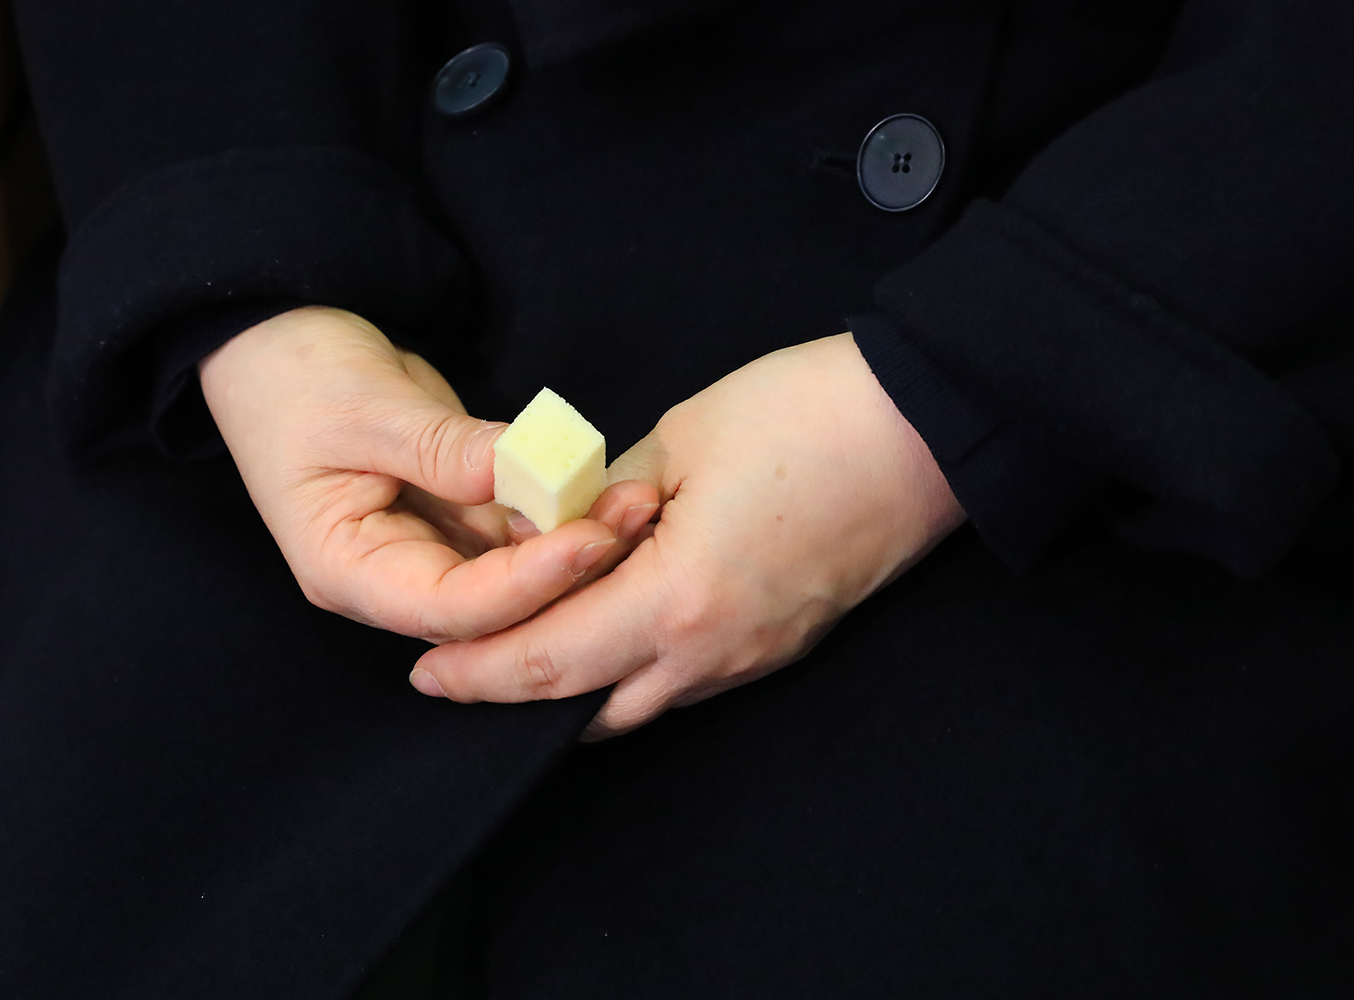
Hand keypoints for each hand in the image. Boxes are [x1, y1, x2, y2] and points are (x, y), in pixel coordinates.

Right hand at [199, 306, 658, 641]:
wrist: (281, 341)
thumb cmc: (294, 377)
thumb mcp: (363, 407)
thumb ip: (442, 448)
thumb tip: (522, 470)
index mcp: (347, 570)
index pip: (450, 608)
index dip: (525, 585)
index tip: (589, 540)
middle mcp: (394, 577)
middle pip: (494, 607)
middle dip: (567, 572)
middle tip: (632, 517)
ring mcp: (431, 549)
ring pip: (516, 572)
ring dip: (577, 540)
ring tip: (635, 500)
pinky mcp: (460, 516)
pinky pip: (519, 530)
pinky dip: (562, 511)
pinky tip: (607, 487)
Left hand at [411, 333, 966, 735]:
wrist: (926, 429)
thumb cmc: (805, 416)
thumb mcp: (678, 439)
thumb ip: (605, 499)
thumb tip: (567, 528)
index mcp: (677, 601)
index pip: (548, 660)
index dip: (477, 671)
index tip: (427, 670)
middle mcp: (714, 651)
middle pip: (588, 706)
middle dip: (512, 696)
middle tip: (457, 676)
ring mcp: (756, 655)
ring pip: (641, 704)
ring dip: (575, 690)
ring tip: (525, 655)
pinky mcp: (784, 642)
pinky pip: (688, 680)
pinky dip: (632, 672)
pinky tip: (608, 634)